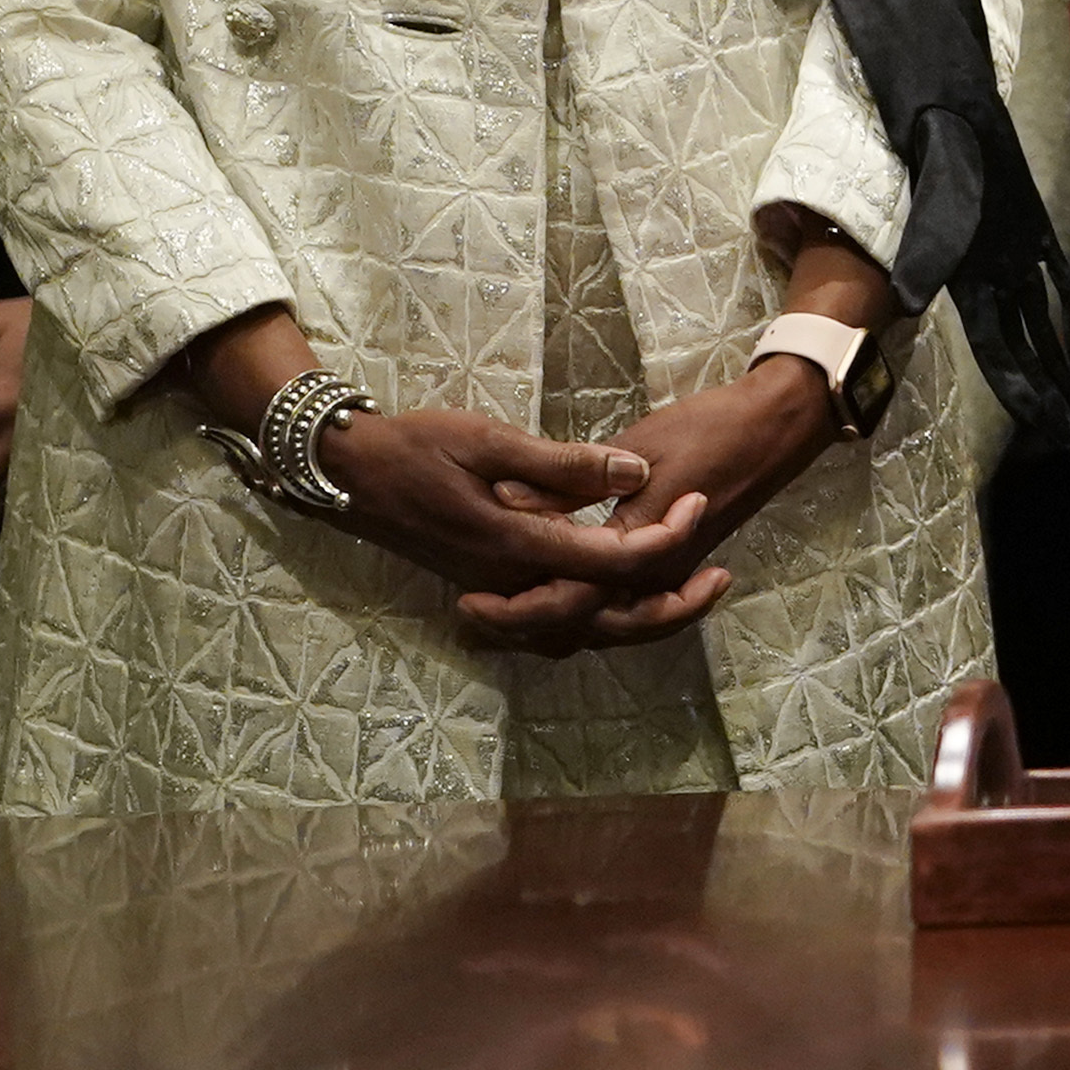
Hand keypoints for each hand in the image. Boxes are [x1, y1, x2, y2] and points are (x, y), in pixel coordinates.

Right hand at [183, 306, 726, 629]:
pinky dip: (603, 611)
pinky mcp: (493, 585)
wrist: (347, 473)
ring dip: (641, 615)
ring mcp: (498, 589)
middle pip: (605, 617)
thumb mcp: (490, 440)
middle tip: (722, 577)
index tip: (702, 501)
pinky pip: (557, 619)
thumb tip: (637, 472)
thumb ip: (565, 464)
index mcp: (513, 546)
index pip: (610, 562)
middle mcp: (509, 581)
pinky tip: (633, 585)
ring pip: (582, 628)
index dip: (666, 537)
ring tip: (695, 587)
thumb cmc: (415, 447)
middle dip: (670, 605)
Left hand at [456, 365, 835, 653]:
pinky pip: (621, 605)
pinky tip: (554, 587)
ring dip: (553, 623)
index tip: (470, 600)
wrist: (777, 426)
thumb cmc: (713, 428)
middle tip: (474, 613)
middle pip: (583, 627)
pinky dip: (584, 608)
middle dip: (526, 629)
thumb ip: (572, 479)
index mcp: (643, 549)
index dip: (516, 610)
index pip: (569, 601)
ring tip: (501, 611)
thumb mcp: (639, 445)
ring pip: (603, 623)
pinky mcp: (674, 563)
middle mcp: (656, 575)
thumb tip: (505, 494)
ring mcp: (668, 573)